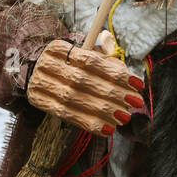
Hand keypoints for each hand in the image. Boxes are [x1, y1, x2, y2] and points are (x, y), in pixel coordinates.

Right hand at [26, 39, 143, 135]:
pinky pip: (66, 115)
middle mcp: (44, 64)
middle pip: (81, 80)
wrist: (40, 74)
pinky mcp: (38, 101)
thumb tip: (126, 69)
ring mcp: (38, 83)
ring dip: (102, 110)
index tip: (138, 84)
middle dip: (112, 93)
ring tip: (124, 117)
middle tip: (135, 102)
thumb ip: (106, 59)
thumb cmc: (73, 65)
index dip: (115, 74)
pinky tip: (107, 128)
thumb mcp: (88, 56)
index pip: (91, 61)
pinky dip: (88, 123)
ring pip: (73, 99)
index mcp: (58, 48)